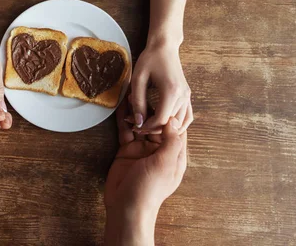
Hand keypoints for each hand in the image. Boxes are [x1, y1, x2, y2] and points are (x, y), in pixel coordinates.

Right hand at [105, 102, 186, 218]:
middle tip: (145, 88)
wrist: (126, 207)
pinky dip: (124, 118)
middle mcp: (159, 149)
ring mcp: (142, 148)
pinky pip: (126, 130)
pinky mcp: (126, 149)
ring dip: (137, 110)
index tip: (165, 93)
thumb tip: (174, 119)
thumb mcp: (165, 164)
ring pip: (141, 124)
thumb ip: (171, 141)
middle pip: (157, 123)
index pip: (175, 128)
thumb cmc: (150, 189)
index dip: (170, 111)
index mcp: (174, 154)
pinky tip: (121, 105)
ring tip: (131, 92)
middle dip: (151, 107)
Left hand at [130, 41, 192, 133]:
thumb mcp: (138, 79)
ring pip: (180, 123)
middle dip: (152, 127)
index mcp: (171, 91)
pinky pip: (187, 116)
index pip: (162, 120)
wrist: (165, 46)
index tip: (135, 125)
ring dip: (164, 128)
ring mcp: (188, 96)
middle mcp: (183, 96)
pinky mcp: (188, 95)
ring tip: (148, 124)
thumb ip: (138, 101)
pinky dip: (177, 124)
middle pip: (170, 123)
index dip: (147, 126)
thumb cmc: (150, 59)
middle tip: (137, 124)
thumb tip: (138, 121)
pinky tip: (164, 124)